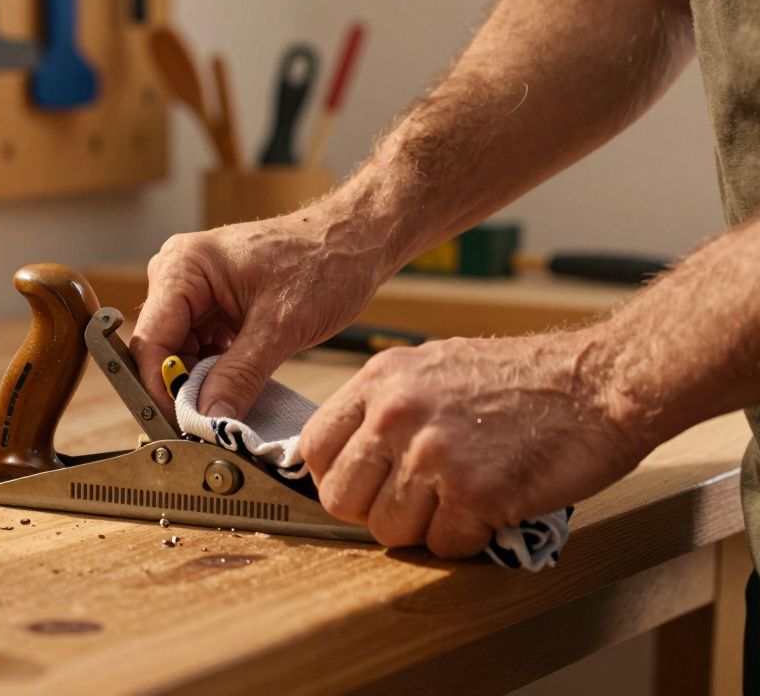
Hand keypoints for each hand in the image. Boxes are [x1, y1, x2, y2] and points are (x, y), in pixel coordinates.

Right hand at [131, 203, 394, 418]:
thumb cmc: (324, 263)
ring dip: (201, 383)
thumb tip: (209, 419)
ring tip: (230, 404)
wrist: (355, 242)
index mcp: (183, 267)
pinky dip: (216, 373)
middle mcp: (179, 274)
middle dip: (182, 389)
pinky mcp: (212, 305)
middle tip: (208, 425)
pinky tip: (237, 387)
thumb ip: (239, 376)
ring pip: (180, 354)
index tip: (180, 425)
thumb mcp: (281, 327)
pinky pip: (200, 349)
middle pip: (161, 349)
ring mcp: (194, 290)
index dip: (161, 387)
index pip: (151, 340)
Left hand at [299, 329, 655, 557]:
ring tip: (462, 498)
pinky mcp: (474, 491)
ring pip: (388, 529)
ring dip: (425, 528)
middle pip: (340, 498)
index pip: (313, 449)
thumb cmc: (524, 379)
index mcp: (380, 380)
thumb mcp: (433, 368)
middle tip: (418, 500)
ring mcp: (433, 453)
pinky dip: (467, 538)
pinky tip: (492, 506)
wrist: (600, 382)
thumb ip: (385, 407)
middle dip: (375, 510)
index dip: (337, 477)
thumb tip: (347, 454)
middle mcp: (396, 413)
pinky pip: (442, 545)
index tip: (365, 485)